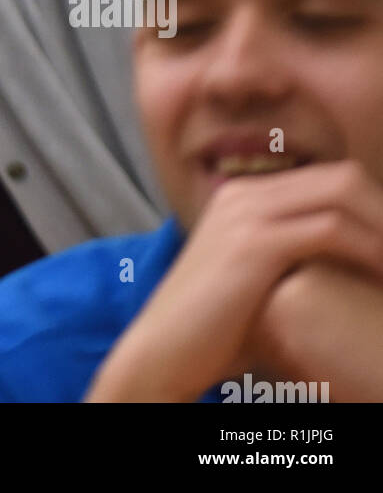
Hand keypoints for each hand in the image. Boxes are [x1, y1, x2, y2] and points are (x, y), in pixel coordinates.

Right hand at [84, 161, 382, 401]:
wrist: (164, 350)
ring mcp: (247, 213)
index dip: (373, 208)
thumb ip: (287, 255)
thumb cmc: (212, 329)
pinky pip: (331, 230)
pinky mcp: (255, 243)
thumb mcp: (253, 278)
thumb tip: (341, 259)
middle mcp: (244, 193)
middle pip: (341, 177)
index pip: (329, 179)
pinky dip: (370, 250)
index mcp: (243, 195)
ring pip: (342, 194)